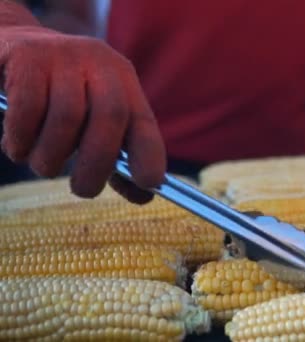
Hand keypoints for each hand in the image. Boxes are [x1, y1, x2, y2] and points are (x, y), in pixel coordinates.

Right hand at [0, 25, 165, 202]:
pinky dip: (23, 138)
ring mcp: (64, 56)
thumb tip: (144, 197)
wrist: (12, 48)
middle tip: (83, 190)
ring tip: (42, 166)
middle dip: (98, 163)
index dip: (150, 152)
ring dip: (53, 155)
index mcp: (123, 81)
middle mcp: (100, 63)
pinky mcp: (28, 56)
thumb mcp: (90, 122)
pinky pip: (29, 108)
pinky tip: (18, 148)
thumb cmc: (58, 99)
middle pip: (111, 116)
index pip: (144, 119)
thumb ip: (115, 159)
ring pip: (67, 116)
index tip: (149, 183)